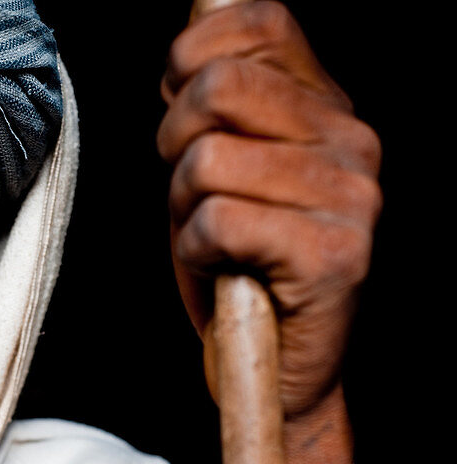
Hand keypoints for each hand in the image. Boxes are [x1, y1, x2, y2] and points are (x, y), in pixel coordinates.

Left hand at [158, 1, 380, 419]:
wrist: (274, 366)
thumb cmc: (235, 264)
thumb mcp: (214, 168)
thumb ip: (209, 105)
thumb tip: (184, 47)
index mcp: (327, 108)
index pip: (258, 23)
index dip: (190, 56)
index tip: (179, 109)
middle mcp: (352, 141)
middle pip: (218, 88)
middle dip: (174, 142)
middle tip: (191, 191)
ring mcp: (351, 197)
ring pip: (207, 159)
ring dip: (184, 208)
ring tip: (214, 241)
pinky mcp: (334, 254)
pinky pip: (217, 220)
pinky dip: (196, 250)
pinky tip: (225, 270)